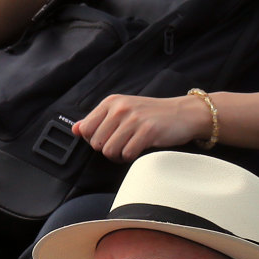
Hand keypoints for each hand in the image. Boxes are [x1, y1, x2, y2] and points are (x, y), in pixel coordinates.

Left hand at [73, 93, 210, 161]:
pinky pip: (126, 155)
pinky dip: (131, 157)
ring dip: (119, 155)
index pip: (85, 129)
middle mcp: (121, 108)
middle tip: (123, 143)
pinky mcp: (147, 131)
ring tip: (130, 146)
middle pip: (96, 143)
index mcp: (112, 102)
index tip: (109, 137)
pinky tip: (140, 148)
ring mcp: (134, 119)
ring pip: (109, 151)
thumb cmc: (152, 114)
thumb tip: (75, 129)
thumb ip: (97, 120)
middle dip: (107, 149)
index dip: (95, 139)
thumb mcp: (122, 110)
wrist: (184, 113)